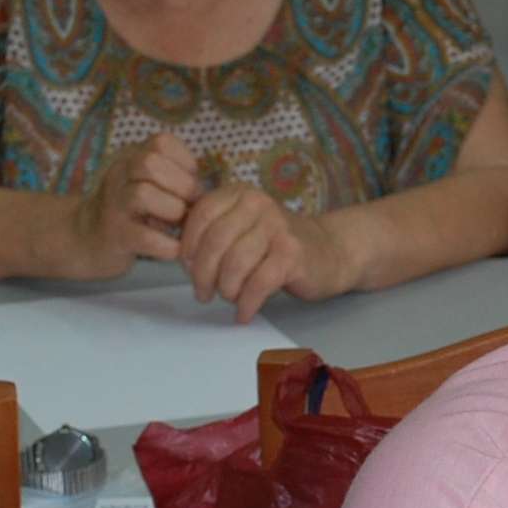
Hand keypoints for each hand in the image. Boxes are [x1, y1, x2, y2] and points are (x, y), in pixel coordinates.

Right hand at [69, 134, 196, 280]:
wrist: (85, 239)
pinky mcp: (114, 236)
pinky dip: (166, 244)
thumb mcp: (148, 184)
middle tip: (189, 205)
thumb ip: (175, 180)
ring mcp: (114, 206)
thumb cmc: (131, 211)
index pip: (161, 142)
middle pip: (150, 163)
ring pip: (143, 194)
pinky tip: (174, 248)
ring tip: (178, 224)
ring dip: (172, 210)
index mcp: (131, 158)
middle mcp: (119, 176)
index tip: (190, 180)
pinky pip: (143, 237)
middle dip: (181, 184)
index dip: (183, 160)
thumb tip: (209, 190)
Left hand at [177, 184, 355, 321]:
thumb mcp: (241, 228)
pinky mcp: (292, 254)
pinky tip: (243, 313)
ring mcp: (277, 228)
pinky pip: (258, 284)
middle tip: (203, 293)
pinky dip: (246, 304)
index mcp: (239, 194)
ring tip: (229, 298)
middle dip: (202, 274)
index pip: (200, 216)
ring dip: (226, 290)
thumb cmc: (274, 244)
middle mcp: (258, 204)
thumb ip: (212, 233)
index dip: (188, 246)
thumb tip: (179, 258)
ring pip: (234, 265)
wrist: (329, 251)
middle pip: (215, 242)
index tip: (187, 268)